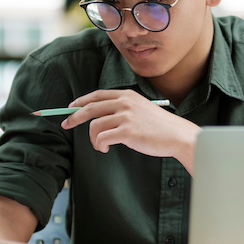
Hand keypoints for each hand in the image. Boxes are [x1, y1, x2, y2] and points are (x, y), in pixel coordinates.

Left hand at [61, 89, 200, 172]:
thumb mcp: (141, 109)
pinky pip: (102, 138)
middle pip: (90, 107)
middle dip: (74, 117)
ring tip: (101, 145)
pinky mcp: (127, 131)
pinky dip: (100, 145)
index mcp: (127, 95)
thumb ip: (123, 108)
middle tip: (66, 125)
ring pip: (94, 126)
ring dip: (93, 139)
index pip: (97, 95)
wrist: (177, 135)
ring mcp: (126, 116)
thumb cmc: (160, 127)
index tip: (70, 108)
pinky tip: (106, 148)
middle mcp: (125, 103)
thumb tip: (99, 116)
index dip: (80, 101)